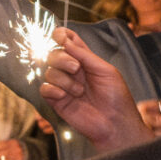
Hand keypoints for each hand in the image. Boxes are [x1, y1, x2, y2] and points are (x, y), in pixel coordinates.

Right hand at [38, 30, 150, 153]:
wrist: (116, 124)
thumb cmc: (116, 97)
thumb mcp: (105, 70)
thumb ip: (84, 55)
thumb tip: (65, 40)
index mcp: (84, 60)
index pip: (67, 41)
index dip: (60, 35)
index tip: (59, 37)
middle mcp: (71, 71)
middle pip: (53, 54)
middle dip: (62, 58)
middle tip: (76, 69)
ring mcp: (63, 86)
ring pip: (49, 72)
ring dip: (64, 80)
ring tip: (79, 92)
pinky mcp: (57, 101)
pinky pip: (44, 89)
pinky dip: (53, 90)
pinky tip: (65, 97)